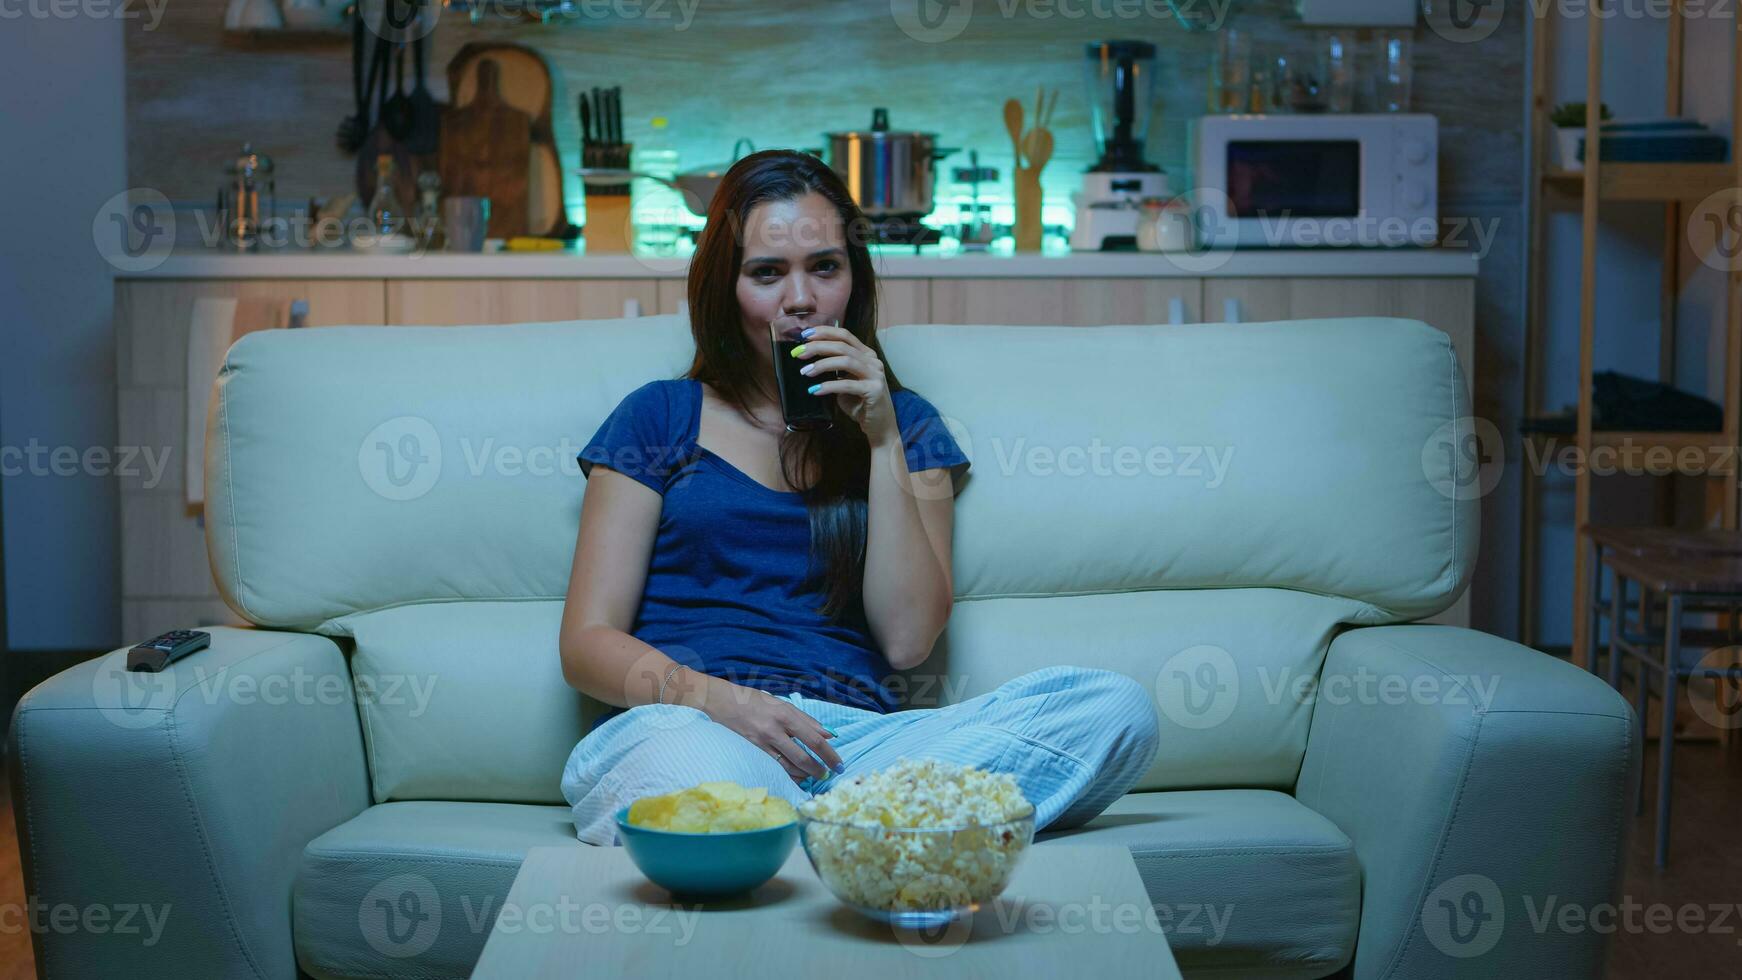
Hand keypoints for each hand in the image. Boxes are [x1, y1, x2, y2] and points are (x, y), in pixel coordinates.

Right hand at [699, 675, 843, 783]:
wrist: (722, 700)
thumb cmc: (755, 700)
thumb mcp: (782, 704)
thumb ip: (806, 720)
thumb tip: (829, 734)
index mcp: (786, 714)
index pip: (815, 739)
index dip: (830, 754)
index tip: (839, 764)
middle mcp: (776, 728)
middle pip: (804, 756)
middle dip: (819, 769)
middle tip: (828, 776)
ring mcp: (763, 741)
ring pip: (789, 765)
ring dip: (805, 774)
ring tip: (813, 776)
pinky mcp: (752, 749)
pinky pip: (775, 767)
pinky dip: (789, 775)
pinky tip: (797, 778)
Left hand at [777, 316, 898, 446]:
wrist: (879, 426)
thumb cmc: (859, 403)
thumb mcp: (846, 381)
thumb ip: (835, 368)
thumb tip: (809, 358)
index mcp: (866, 354)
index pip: (845, 335)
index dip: (824, 332)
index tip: (804, 335)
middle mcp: (873, 361)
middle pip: (842, 346)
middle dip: (817, 347)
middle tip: (798, 354)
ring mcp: (875, 375)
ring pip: (845, 361)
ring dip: (821, 365)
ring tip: (805, 372)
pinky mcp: (874, 390)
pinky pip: (847, 385)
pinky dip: (828, 386)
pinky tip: (815, 390)